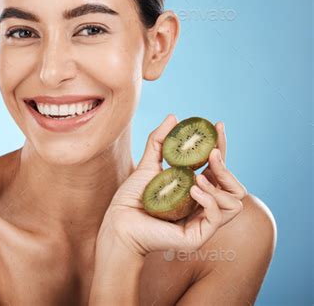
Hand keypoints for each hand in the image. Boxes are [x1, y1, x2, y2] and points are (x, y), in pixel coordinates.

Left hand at [97, 114, 247, 257]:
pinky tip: (193, 190)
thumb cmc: (132, 197)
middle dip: (226, 166)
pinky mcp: (197, 236)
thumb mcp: (147, 164)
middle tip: (211, 152)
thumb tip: (173, 116)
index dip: (221, 146)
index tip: (217, 125)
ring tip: (197, 178)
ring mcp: (202, 221)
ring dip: (220, 185)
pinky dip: (210, 201)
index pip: (218, 168)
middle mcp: (203, 205)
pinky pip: (217, 217)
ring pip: (235, 202)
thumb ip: (160, 142)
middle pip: (234, 186)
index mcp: (196, 189)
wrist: (118, 222)